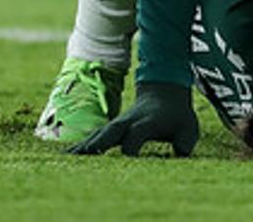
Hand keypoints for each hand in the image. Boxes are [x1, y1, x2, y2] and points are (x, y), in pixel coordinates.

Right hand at [68, 82, 199, 156]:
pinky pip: (92, 138)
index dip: (131, 147)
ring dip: (82, 148)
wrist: (163, 92)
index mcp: (147, 122)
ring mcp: (116, 125)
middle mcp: (128, 123)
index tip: (127, 159)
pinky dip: (79, 147)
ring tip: (64, 160)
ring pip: (96, 136)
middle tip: (82, 157)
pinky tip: (64, 158)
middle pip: (110, 133)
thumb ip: (186, 140)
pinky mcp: (109, 129)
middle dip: (97, 145)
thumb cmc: (177, 114)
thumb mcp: (189, 125)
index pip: (136, 136)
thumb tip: (182, 152)